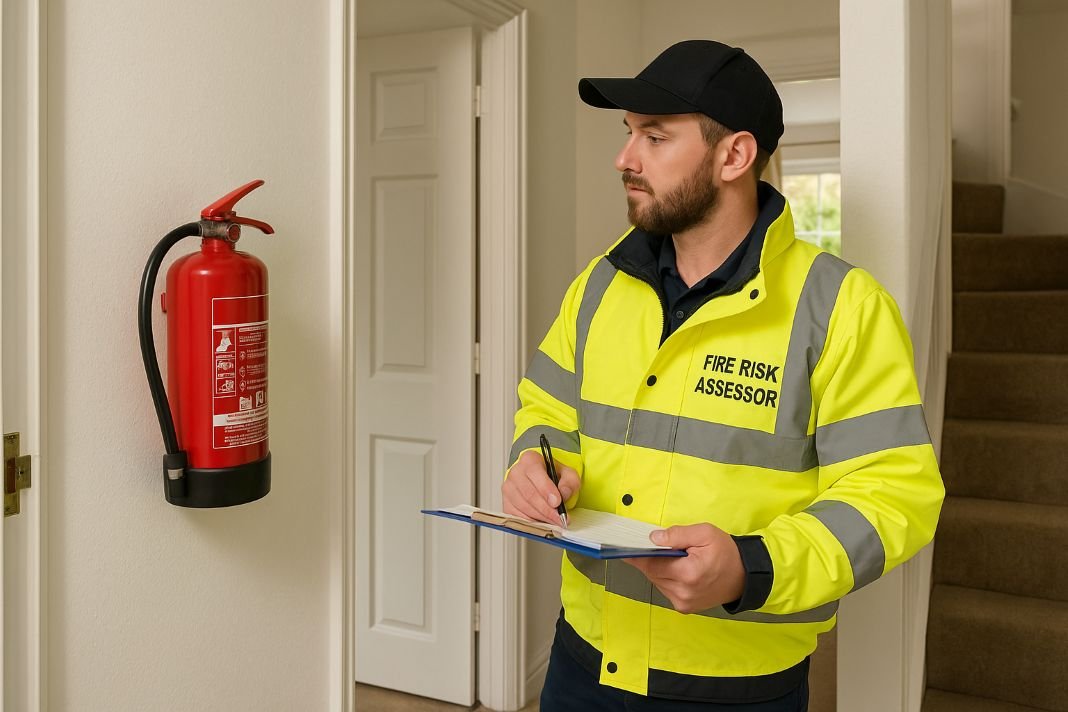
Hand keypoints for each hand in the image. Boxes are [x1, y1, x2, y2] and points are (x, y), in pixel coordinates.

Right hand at [502, 450, 579, 524]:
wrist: (543, 482)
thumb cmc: (553, 476)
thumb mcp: (568, 474)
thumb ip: (569, 481)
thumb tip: (564, 493)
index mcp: (530, 460)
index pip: (534, 473)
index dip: (546, 489)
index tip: (557, 502)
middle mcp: (516, 472)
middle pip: (528, 493)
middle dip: (546, 509)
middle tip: (559, 517)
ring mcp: (509, 489)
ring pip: (523, 506)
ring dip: (540, 517)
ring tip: (554, 521)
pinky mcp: (507, 504)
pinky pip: (517, 516)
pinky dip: (531, 522)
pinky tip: (543, 522)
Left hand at [626, 523, 745, 613]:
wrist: (745, 577)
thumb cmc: (726, 552)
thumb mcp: (705, 533)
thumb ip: (678, 534)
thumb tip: (653, 538)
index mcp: (688, 574)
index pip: (652, 563)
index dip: (636, 555)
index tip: (622, 549)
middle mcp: (683, 592)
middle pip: (652, 573)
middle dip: (648, 559)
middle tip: (647, 545)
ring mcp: (683, 603)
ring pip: (657, 581)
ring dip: (657, 569)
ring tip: (670, 557)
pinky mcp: (684, 608)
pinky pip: (665, 589)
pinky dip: (665, 578)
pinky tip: (676, 570)